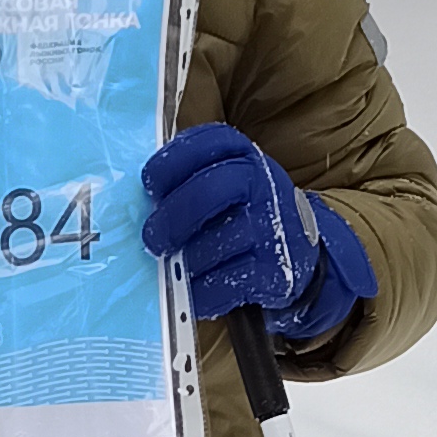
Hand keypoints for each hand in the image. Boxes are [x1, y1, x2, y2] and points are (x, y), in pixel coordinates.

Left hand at [140, 124, 373, 341]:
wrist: (297, 254)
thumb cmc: (244, 214)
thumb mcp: (228, 182)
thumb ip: (192, 181)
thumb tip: (139, 206)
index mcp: (244, 157)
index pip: (209, 143)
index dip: (172, 161)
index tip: (150, 184)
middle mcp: (264, 185)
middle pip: (212, 190)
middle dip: (174, 215)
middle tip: (153, 238)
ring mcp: (274, 227)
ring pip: (221, 238)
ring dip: (187, 258)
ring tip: (172, 268)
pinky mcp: (276, 270)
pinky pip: (231, 281)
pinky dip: (203, 291)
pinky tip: (191, 292)